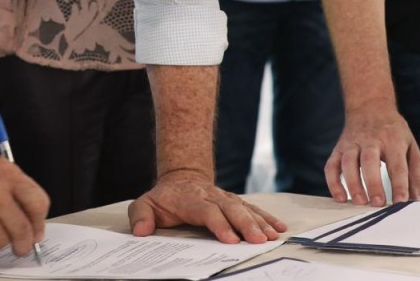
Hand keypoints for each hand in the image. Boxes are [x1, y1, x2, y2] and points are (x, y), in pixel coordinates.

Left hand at [128, 170, 287, 243]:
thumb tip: (141, 231)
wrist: (182, 178)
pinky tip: (279, 227)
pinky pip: (253, 208)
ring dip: (260, 222)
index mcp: (190, 200)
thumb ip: (140, 216)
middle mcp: (212, 197)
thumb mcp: (145, 204)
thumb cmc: (164, 198)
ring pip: (245, 208)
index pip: (207, 212)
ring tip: (273, 236)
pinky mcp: (236, 201)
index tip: (230, 239)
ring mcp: (226, 198)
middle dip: (246, 224)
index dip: (219, 224)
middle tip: (258, 240)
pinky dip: (267, 217)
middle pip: (231, 209)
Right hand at [324, 104, 419, 205]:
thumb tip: (415, 200)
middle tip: (377, 203)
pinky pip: (331, 165)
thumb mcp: (411, 146)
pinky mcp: (339, 148)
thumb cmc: (393, 131)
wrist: (369, 105)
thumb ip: (414, 174)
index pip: (397, 164)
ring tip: (359, 201)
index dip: (400, 184)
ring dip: (352, 183)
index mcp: (393, 140)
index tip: (401, 201)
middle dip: (373, 183)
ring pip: (348, 162)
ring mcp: (352, 143)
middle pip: (369, 161)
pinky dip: (333, 182)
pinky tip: (340, 197)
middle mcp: (371, 140)